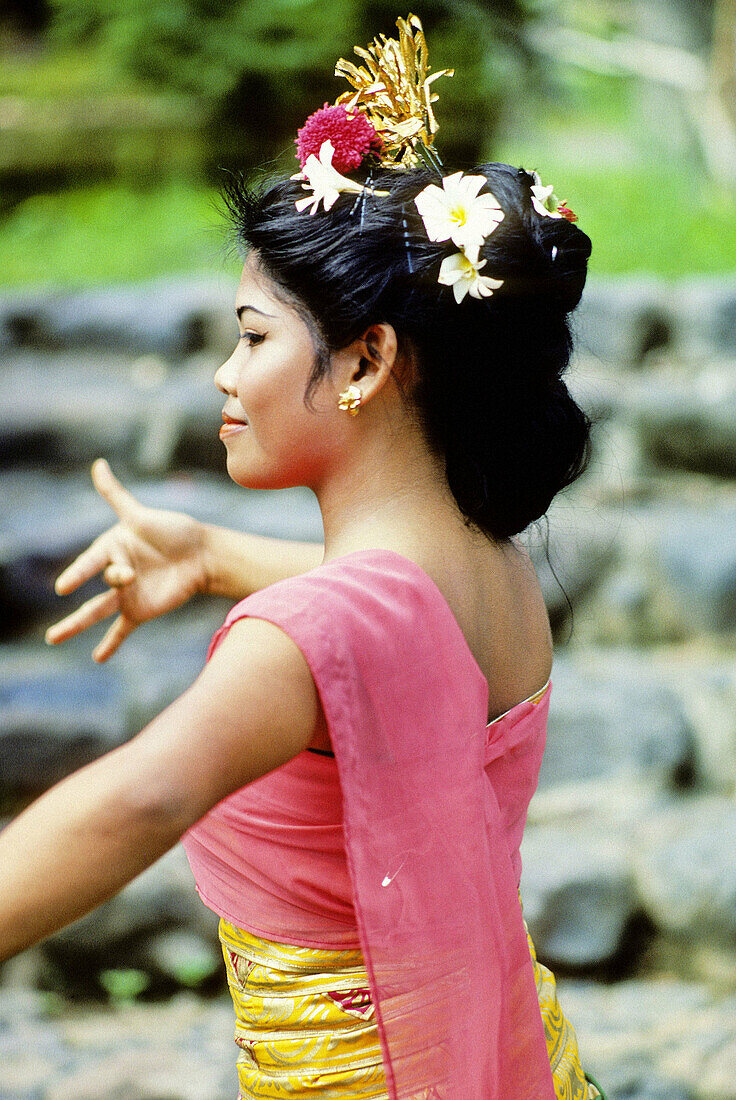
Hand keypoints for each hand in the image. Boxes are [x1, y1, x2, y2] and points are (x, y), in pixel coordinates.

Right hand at [45, 460, 208, 660]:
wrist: (202, 554)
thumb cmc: (172, 530)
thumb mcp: (141, 514)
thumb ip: (116, 495)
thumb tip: (98, 464)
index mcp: (111, 549)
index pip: (90, 563)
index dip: (78, 574)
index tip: (64, 586)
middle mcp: (115, 573)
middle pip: (91, 593)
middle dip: (73, 612)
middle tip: (55, 629)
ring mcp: (126, 594)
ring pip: (97, 612)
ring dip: (75, 626)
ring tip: (52, 638)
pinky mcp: (140, 610)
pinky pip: (122, 629)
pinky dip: (111, 644)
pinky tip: (98, 658)